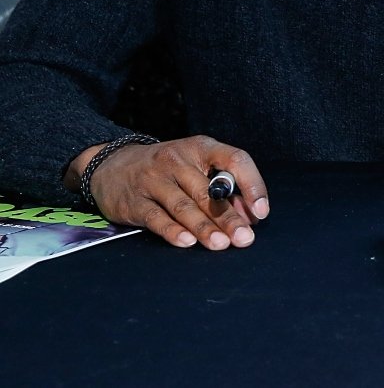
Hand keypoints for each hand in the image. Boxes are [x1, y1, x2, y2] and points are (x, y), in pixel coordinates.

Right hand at [69, 135, 269, 248]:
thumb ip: (225, 191)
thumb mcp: (196, 169)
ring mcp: (154, 180)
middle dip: (229, 217)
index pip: (234, 159)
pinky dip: (172, 231)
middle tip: (245, 239)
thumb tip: (250, 216)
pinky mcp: (134, 201)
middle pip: (208, 191)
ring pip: (184, 206)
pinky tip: (187, 243)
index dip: (252, 184)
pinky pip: (156, 217)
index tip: (261, 211)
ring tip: (221, 244)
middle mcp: (178, 160)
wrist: (112, 166)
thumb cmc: (168, 171)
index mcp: (201, 148)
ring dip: (204, 227)